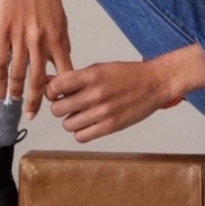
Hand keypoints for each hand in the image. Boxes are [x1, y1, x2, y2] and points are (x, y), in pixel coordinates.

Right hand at [0, 0, 72, 118]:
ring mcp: (20, 36)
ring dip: (15, 92)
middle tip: (34, 115)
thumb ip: (61, 41)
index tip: (61, 102)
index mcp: (59, 36)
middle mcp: (40, 39)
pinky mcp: (3, 30)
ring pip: (17, 73)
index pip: (65, 71)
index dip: (63, 90)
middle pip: (39, 79)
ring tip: (14, 102)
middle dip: (37, 100)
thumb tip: (62, 62)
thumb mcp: (61, 17)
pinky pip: (0, 59)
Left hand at [46, 60, 172, 142]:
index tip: (57, 92)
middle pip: (57, 109)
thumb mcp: (100, 68)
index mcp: (92, 75)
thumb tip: (49, 81)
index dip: (52, 91)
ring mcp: (103, 112)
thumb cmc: (127, 74)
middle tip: (69, 103)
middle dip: (60, 106)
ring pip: (67, 125)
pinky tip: (89, 123)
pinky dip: (81, 131)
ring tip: (82, 113)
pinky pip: (81, 137)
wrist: (154, 83)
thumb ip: (75, 77)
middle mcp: (96, 94)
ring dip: (71, 120)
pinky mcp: (110, 127)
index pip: (55, 87)